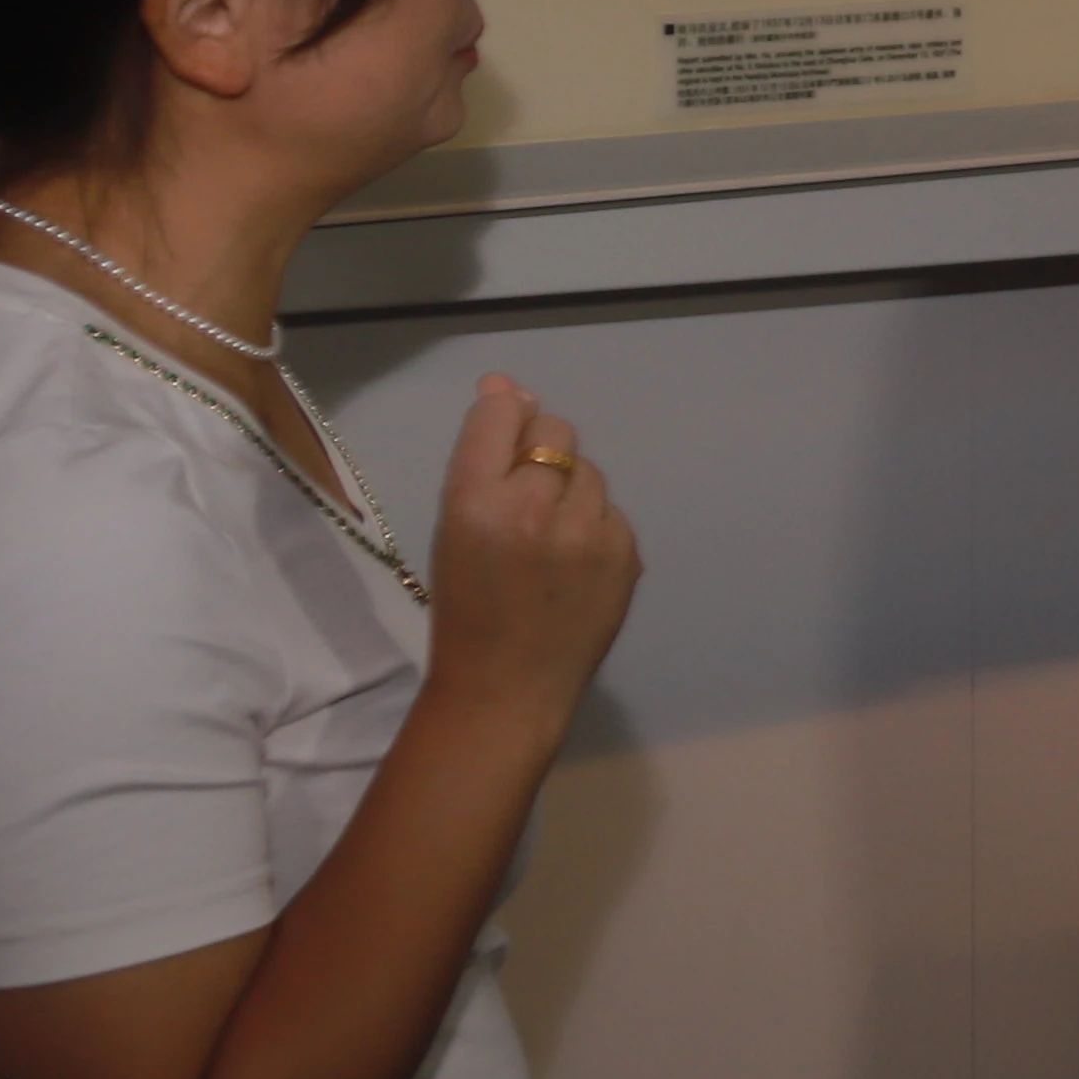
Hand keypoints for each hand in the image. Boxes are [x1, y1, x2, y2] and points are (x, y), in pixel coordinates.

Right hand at [424, 373, 639, 729]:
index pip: (499, 415)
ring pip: (588, 469)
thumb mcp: (453, 530)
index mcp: (475, 503)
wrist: (507, 691)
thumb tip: (508, 387)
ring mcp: (588, 533)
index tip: (504, 423)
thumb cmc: (466, 611)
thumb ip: (484, 458)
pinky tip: (573, 565)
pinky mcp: (626, 555)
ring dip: (569, 488)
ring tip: (547, 538)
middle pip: (555, 429)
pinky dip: (594, 526)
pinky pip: (611, 511)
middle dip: (540, 447)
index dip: (503, 412)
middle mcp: (535, 508)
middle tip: (524, 491)